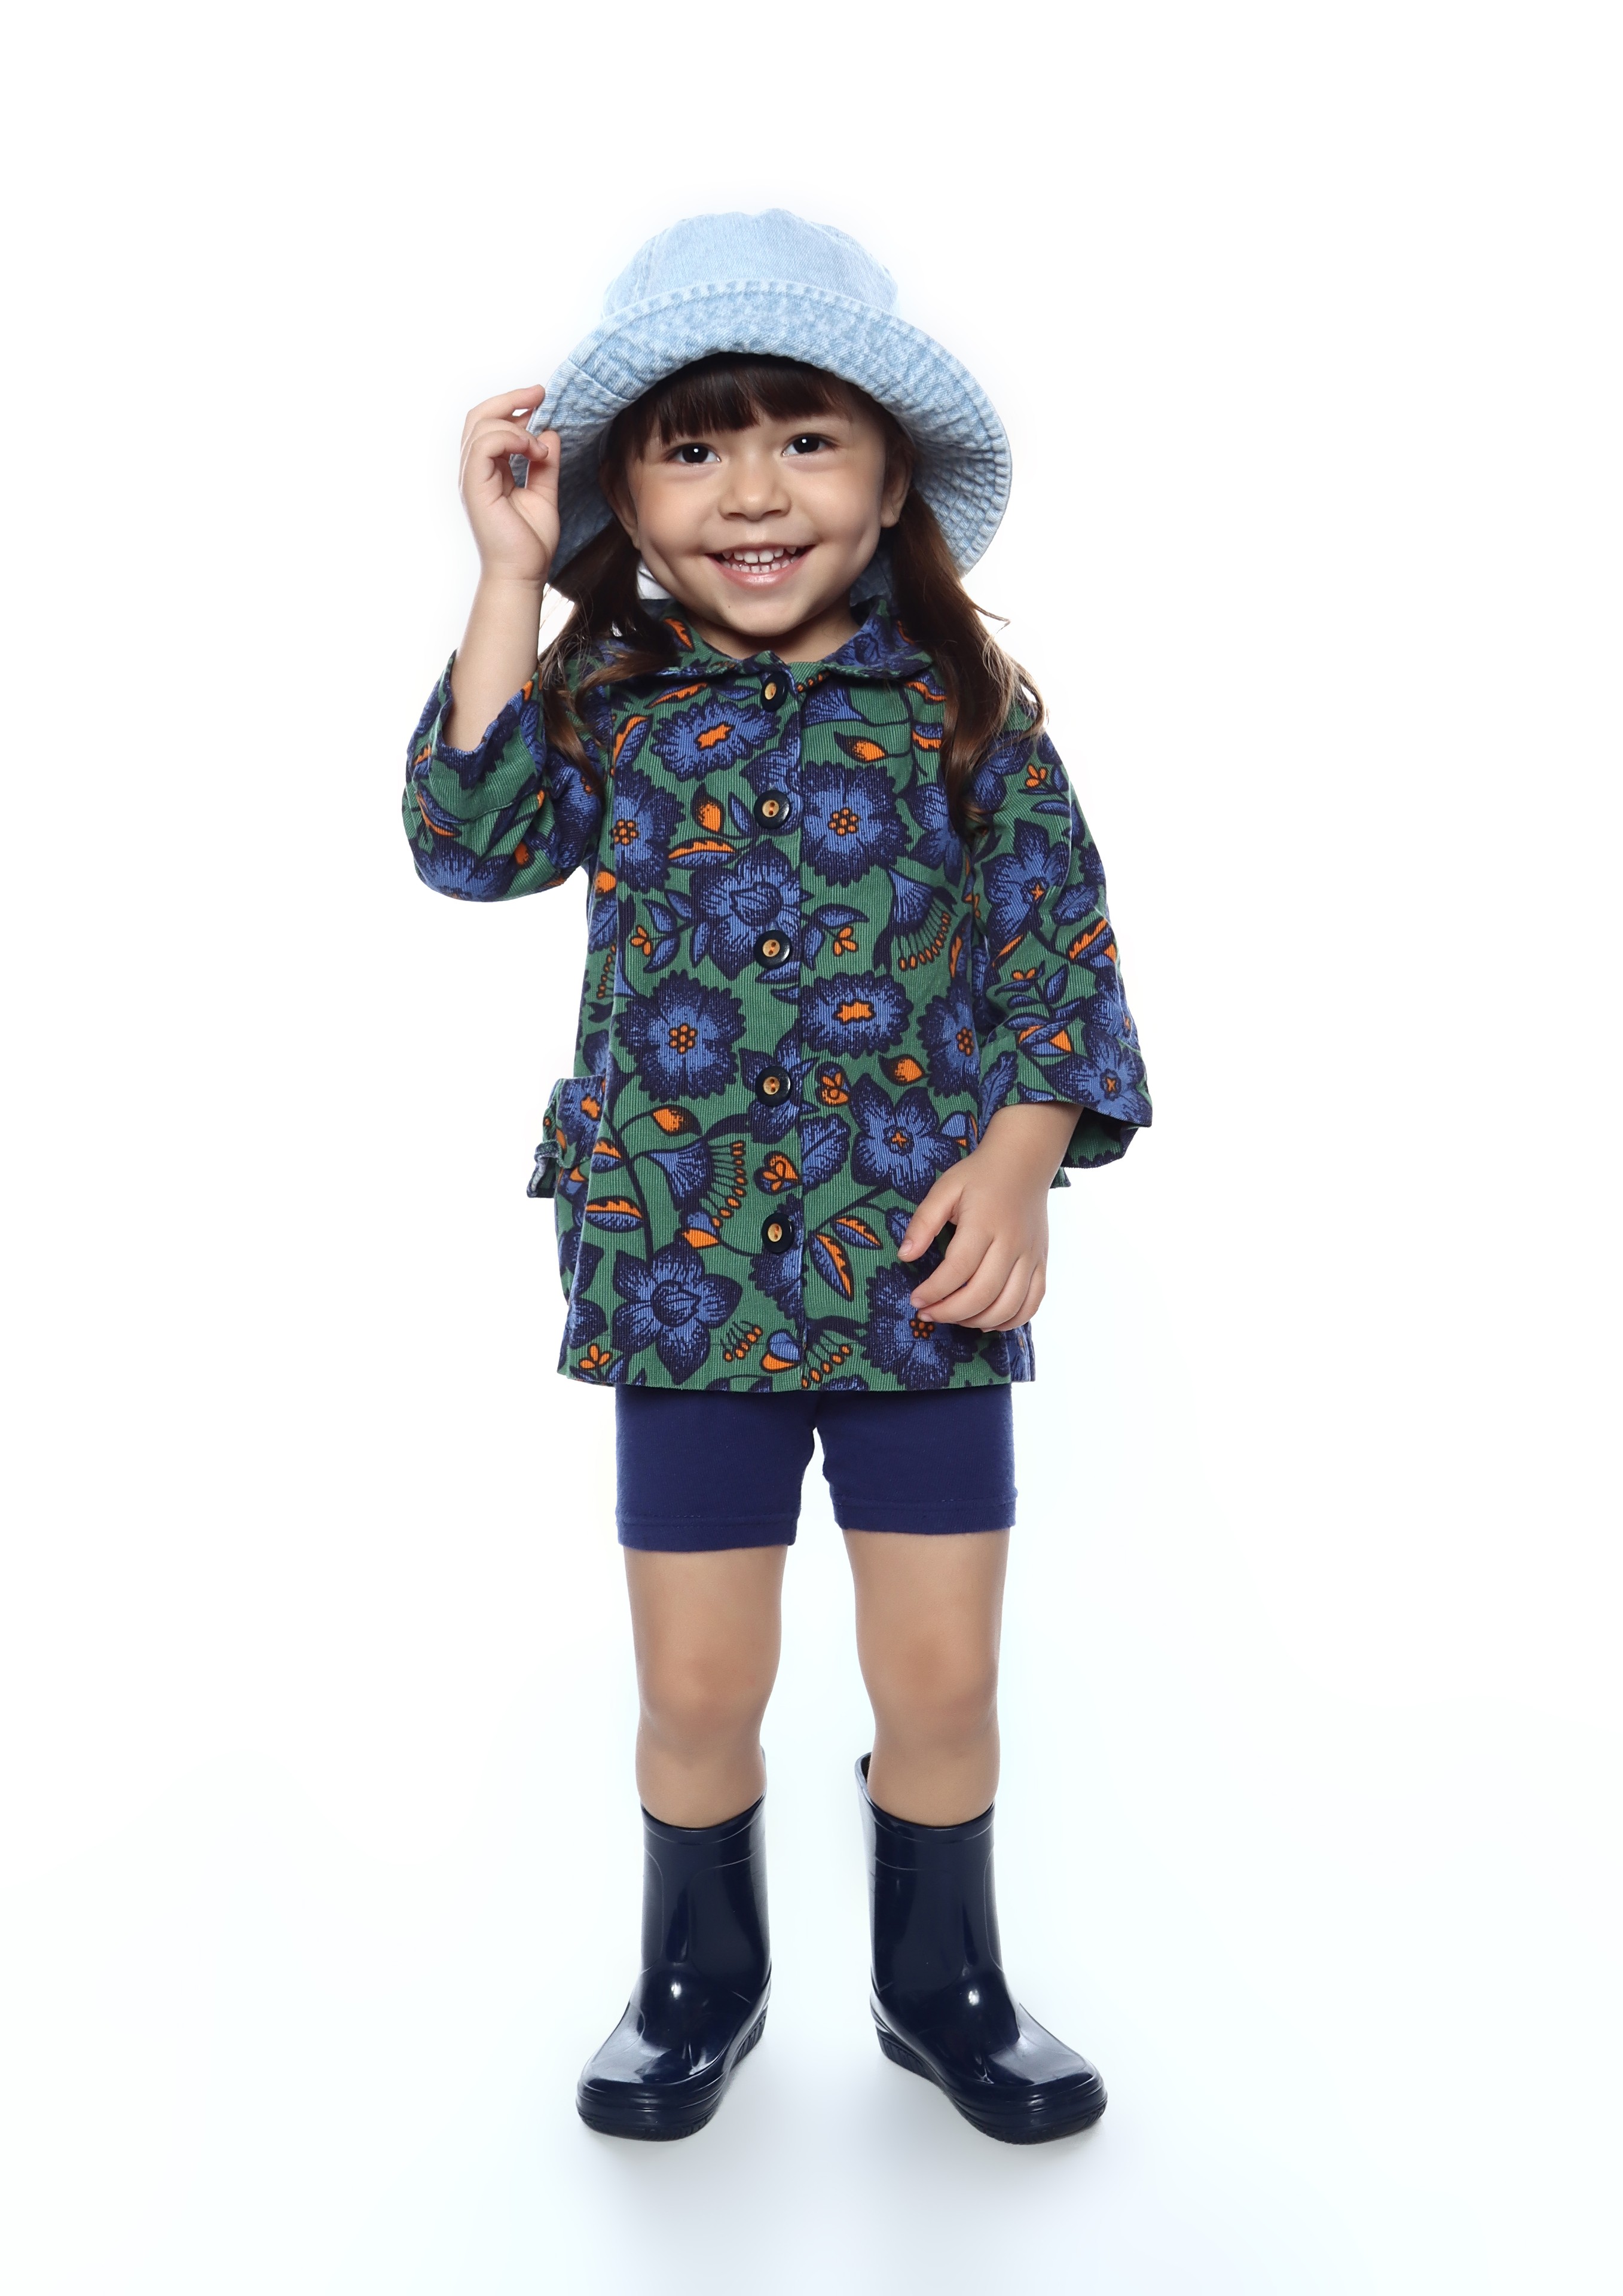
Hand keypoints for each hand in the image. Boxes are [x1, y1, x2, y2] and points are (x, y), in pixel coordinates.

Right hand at [458, 385, 560, 585]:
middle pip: (479, 415)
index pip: (490, 424)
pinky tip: (533, 451)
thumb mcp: (544, 493)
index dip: (513, 406)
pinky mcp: (475, 486)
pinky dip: (511, 438)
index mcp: (488, 470)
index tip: (540, 398)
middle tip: (540, 393)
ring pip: (481, 424)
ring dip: (516, 426)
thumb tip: (549, 433)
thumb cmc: (529, 542)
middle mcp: (475, 470)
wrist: (523, 574)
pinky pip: (485, 444)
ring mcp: (472, 477)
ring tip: (539, 448)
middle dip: (510, 399)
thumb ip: (545, 463)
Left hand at [896, 1102, 1079, 1329]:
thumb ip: (923, 1222)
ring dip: (977, 1321)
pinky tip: (987, 1321)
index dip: (934, 1292)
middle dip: (950, 1313)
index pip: (958, 1270)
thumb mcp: (944, 1189)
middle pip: (983, 1294)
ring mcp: (1031, 1256)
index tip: (915, 1299)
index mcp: (984, 1223)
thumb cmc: (979, 1176)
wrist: (1024, 1162)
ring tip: (954, 1317)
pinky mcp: (1042, 1262)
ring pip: (1009, 1306)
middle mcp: (1012, 1243)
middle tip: (928, 1313)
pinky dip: (1011, 1321)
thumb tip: (904, 1255)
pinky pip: (1032, 1303)